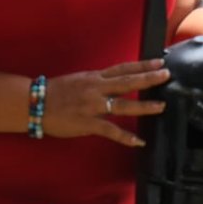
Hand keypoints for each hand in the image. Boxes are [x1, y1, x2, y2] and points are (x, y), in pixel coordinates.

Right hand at [43, 59, 170, 146]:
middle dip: (149, 79)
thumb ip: (97, 82)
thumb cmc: (55, 92)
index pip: (123, 68)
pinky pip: (111, 130)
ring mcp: (93, 106)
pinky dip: (125, 137)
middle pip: (128, 82)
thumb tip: (114, 83)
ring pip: (123, 104)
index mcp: (95, 77)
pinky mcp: (88, 123)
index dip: (142, 65)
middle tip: (166, 75)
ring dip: (144, 106)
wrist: (35, 103)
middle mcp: (97, 88)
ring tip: (161, 106)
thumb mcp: (79, 80)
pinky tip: (138, 141)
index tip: (159, 62)